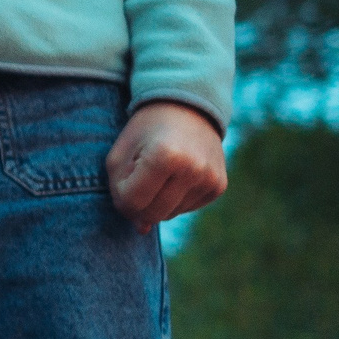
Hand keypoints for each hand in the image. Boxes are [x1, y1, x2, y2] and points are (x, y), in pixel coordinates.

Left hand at [106, 101, 226, 225]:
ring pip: (169, 215)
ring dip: (156, 201)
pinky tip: (175, 175)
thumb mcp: (120, 154)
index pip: (132, 202)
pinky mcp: (219, 186)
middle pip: (153, 214)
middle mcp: (193, 169)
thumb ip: (120, 192)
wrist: (185, 108)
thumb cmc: (144, 132)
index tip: (124, 178)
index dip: (121, 195)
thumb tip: (142, 229)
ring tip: (160, 171)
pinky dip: (174, 199)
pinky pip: (186, 209)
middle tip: (138, 178)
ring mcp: (210, 179)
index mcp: (166, 156)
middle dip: (138, 204)